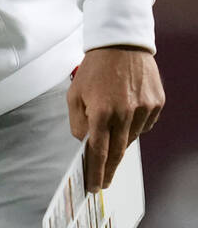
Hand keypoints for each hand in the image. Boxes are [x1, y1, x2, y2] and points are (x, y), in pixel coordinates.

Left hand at [67, 45, 163, 192]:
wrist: (121, 45)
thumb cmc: (94, 69)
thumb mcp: (74, 93)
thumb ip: (78, 122)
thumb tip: (85, 142)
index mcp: (101, 111)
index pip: (99, 151)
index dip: (96, 171)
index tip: (94, 186)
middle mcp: (124, 114)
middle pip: (117, 151)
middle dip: (109, 169)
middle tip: (103, 181)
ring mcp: (143, 110)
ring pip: (131, 137)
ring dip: (120, 138)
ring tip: (111, 121)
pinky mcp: (156, 105)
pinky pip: (143, 125)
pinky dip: (133, 125)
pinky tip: (126, 110)